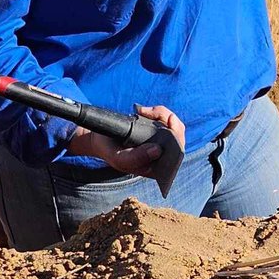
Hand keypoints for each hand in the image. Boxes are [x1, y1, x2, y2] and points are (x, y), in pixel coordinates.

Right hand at [66, 104, 185, 177]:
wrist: (100, 139)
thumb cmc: (111, 152)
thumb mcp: (119, 158)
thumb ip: (135, 158)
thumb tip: (158, 151)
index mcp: (156, 168)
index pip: (176, 157)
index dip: (178, 140)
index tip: (170, 124)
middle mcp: (161, 156)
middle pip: (179, 138)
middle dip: (170, 121)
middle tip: (154, 111)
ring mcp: (160, 141)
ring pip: (173, 124)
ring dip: (161, 113)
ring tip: (142, 111)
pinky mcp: (156, 128)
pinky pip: (165, 117)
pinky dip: (156, 111)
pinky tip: (141, 110)